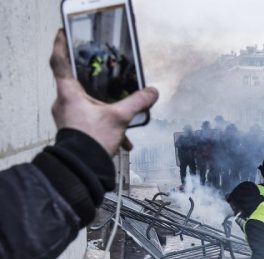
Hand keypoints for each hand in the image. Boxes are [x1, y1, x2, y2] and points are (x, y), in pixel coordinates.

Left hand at [50, 30, 157, 155]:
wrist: (83, 167)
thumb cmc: (92, 139)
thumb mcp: (119, 117)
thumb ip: (137, 102)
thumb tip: (152, 92)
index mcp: (68, 93)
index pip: (60, 62)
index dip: (61, 46)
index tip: (64, 35)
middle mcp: (64, 102)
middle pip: (74, 82)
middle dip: (90, 79)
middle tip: (101, 72)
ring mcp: (67, 117)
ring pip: (85, 103)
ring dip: (103, 106)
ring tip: (120, 111)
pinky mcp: (74, 130)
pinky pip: (90, 120)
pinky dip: (106, 124)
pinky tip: (123, 137)